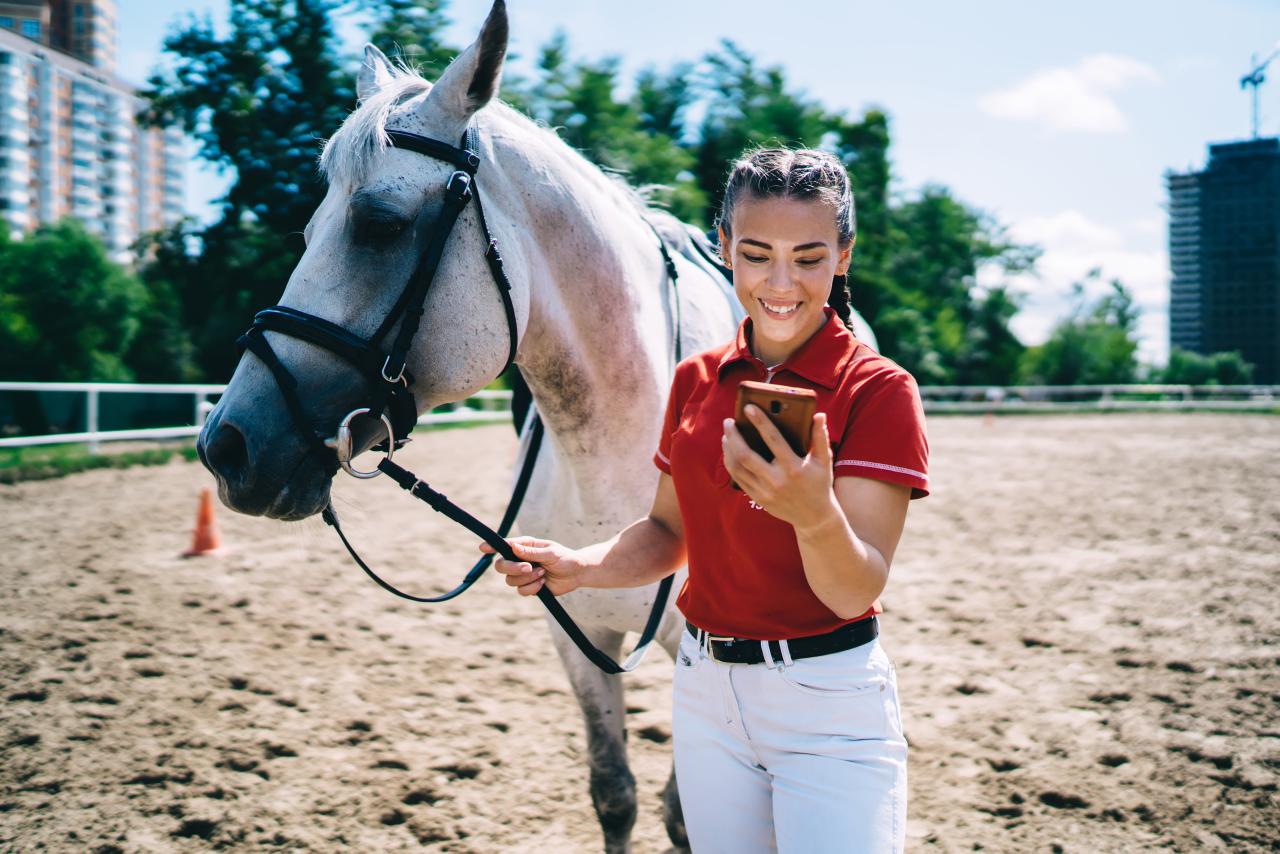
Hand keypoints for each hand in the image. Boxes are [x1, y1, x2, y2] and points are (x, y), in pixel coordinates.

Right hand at [480, 536, 586, 596]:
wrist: (576, 574)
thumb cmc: (565, 558)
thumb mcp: (551, 552)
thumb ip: (532, 552)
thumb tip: (513, 547)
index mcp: (524, 546)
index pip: (504, 546)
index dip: (492, 546)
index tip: (483, 548)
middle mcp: (520, 559)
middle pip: (501, 566)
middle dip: (512, 568)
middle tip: (528, 567)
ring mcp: (523, 574)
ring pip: (510, 580)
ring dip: (528, 578)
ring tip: (543, 573)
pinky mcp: (528, 586)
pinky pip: (521, 591)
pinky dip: (532, 588)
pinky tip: (543, 583)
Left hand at [721, 407, 840, 531]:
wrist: (814, 518)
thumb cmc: (819, 484)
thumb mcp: (824, 461)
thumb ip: (820, 437)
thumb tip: (818, 415)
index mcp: (794, 467)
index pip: (773, 439)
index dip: (760, 421)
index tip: (748, 408)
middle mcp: (777, 480)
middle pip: (746, 454)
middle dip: (734, 435)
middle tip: (728, 421)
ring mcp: (765, 491)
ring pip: (737, 467)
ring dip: (728, 449)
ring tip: (726, 435)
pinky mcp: (758, 498)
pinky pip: (738, 478)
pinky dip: (731, 463)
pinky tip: (729, 451)